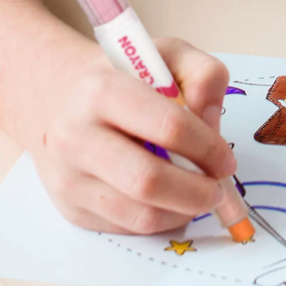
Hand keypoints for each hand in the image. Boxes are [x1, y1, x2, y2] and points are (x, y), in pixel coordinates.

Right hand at [23, 38, 240, 233]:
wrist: (60, 102)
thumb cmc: (124, 81)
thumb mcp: (167, 57)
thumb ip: (203, 74)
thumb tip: (211, 122)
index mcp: (102, 90)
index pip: (169, 127)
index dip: (208, 149)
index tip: (225, 160)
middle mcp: (76, 136)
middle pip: (149, 181)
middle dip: (198, 193)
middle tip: (217, 191)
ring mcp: (68, 177)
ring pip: (141, 215)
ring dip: (182, 212)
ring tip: (196, 197)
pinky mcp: (71, 208)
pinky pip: (128, 228)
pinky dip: (160, 220)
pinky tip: (167, 201)